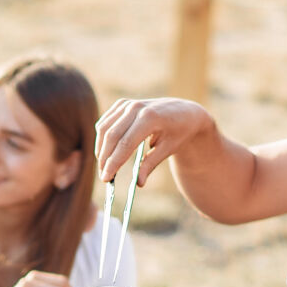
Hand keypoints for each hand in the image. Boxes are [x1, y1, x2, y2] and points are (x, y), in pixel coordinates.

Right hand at [94, 97, 211, 185]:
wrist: (184, 112)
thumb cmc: (179, 132)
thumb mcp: (168, 149)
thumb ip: (151, 164)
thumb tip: (139, 183)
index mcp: (150, 117)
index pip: (125, 143)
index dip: (113, 162)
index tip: (106, 178)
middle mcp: (136, 107)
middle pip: (111, 136)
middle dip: (105, 158)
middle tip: (104, 177)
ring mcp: (128, 103)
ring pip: (104, 128)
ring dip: (101, 149)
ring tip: (104, 167)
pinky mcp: (122, 104)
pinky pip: (105, 122)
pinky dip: (102, 138)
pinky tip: (105, 152)